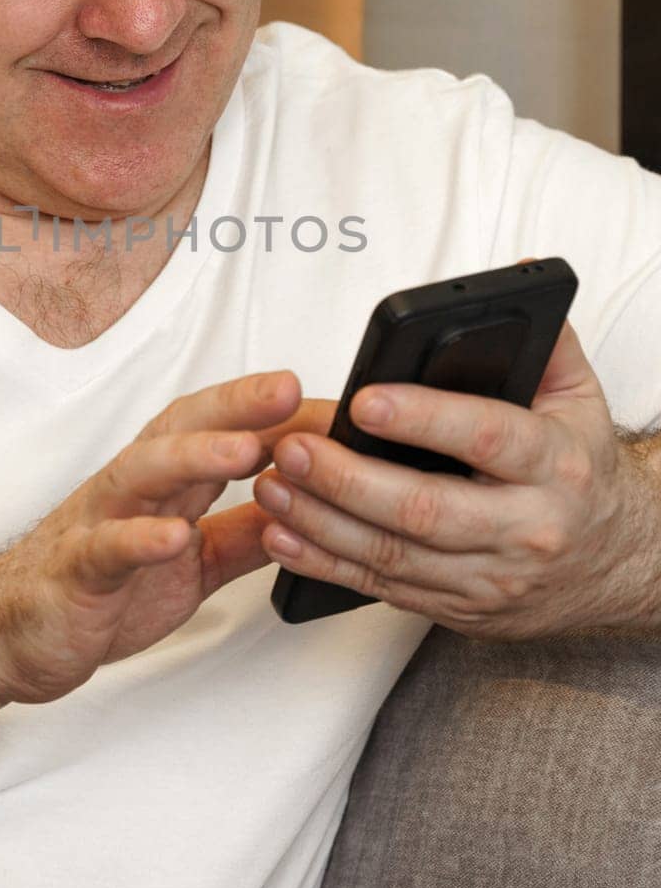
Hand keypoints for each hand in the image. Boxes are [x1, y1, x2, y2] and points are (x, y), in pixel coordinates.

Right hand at [0, 371, 334, 702]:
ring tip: (244, 450)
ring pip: (144, 473)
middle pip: (183, 429)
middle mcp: (131, 490)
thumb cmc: (94, 592)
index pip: (220, 429)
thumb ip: (243, 535)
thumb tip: (307, 508)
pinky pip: (107, 548)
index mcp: (163, 486)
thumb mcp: (191, 567)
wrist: (7, 637)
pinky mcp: (74, 571)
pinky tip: (175, 536)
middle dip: (237, 406)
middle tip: (290, 390)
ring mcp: (98, 524)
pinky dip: (140, 539)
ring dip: (195, 456)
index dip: (272, 415)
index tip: (329, 404)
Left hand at [254, 320, 655, 638]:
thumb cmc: (579, 470)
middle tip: (293, 447)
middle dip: (348, 480)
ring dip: (323, 522)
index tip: (363, 401)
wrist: (613, 563)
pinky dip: (326, 564)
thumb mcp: (579, 399)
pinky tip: (285, 537)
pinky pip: (383, 590)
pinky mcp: (459, 608)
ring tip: (273, 486)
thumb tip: (515, 279)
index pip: (485, 437)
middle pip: (425, 509)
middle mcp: (525, 528)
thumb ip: (547, 340)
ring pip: (393, 556)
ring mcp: (490, 578)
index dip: (421, 419)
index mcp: (555, 466)